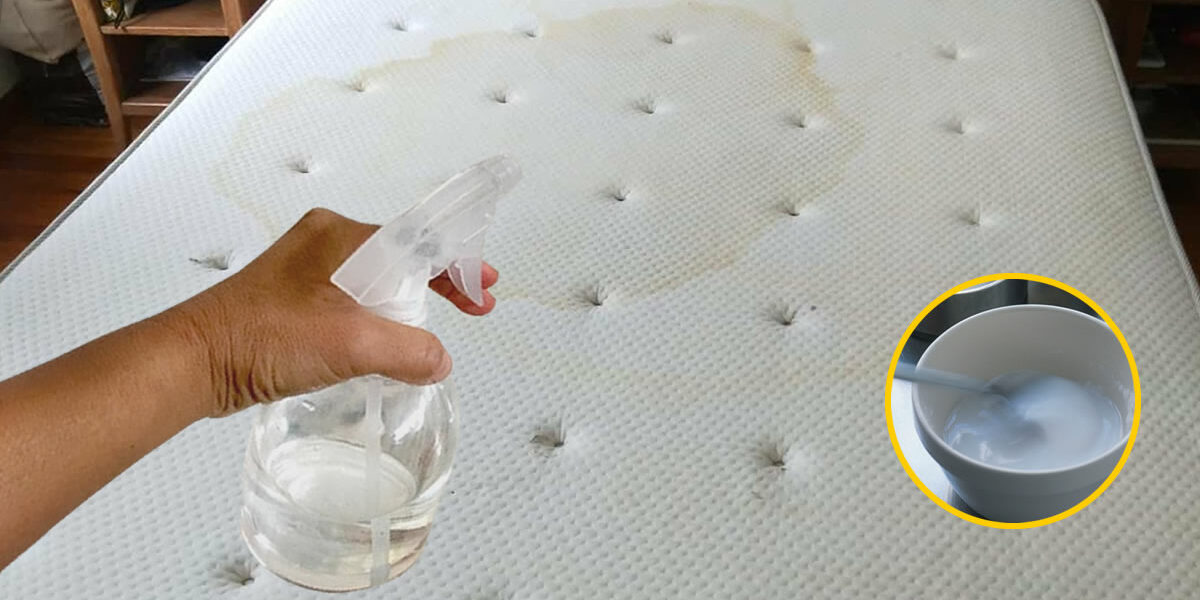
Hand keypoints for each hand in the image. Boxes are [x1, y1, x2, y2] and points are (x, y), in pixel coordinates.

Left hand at [163, 208, 498, 417]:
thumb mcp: (353, 344)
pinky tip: (389, 342)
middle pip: (402, 256)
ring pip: (377, 280)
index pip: (419, 238)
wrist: (196, 362)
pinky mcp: (293, 298)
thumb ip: (410, 350)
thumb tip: (440, 361)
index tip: (484, 285)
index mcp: (342, 236)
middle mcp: (326, 242)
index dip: (457, 262)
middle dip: (440, 281)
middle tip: (473, 304)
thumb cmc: (265, 338)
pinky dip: (378, 317)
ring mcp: (307, 269)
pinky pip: (352, 300)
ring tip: (432, 333)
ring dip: (408, 304)